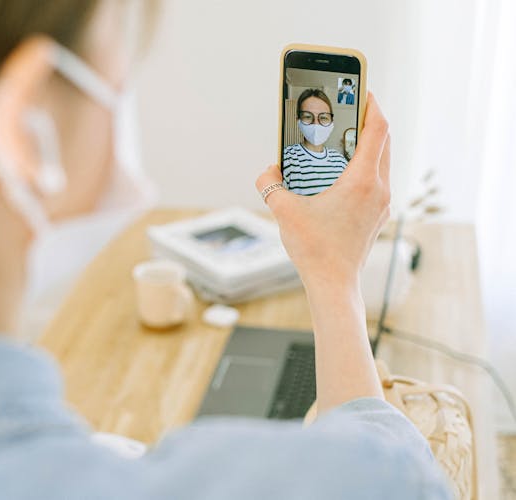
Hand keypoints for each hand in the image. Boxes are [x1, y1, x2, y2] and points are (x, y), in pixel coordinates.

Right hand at [256, 93, 390, 292]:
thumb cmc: (315, 250)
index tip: (362, 89)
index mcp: (362, 181)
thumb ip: (269, 184)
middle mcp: (379, 189)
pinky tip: (339, 175)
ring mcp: (382, 204)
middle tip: (347, 111)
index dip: (371, 104)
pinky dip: (362, 170)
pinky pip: (375, 181)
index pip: (377, 129)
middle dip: (366, 123)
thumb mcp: (283, 210)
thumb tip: (267, 171)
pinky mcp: (378, 217)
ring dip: (365, 147)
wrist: (334, 285)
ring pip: (380, 162)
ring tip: (341, 141)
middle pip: (382, 142)